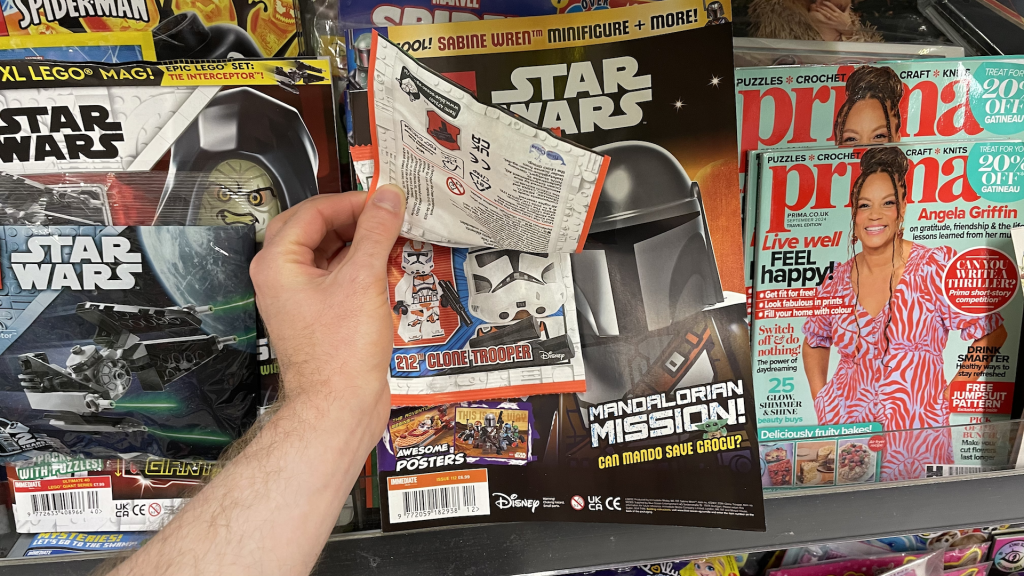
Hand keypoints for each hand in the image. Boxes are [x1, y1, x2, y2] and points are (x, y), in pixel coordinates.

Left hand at [250, 186, 405, 454]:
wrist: (339, 407)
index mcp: (278, 262)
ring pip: (328, 253)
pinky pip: (336, 278)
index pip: (313, 211)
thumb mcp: (364, 279)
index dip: (352, 202)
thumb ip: (377, 231)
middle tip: (389, 216)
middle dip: (354, 220)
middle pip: (317, 229)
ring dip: (360, 244)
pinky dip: (361, 269)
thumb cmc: (341, 352)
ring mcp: (298, 298)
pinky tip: (388, 270)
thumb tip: (389, 197)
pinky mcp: (317, 316)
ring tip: (394, 241)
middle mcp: (281, 277)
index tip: (386, 201)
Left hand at [809, 1, 853, 31]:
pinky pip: (826, 23)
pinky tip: (818, 19)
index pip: (832, 6)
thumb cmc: (847, 20)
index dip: (827, 4)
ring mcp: (833, 20)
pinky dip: (821, 21)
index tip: (824, 2)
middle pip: (828, 10)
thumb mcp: (847, 13)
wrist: (847, 27)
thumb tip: (849, 4)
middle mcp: (836, 15)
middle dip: (823, 7)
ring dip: (822, 12)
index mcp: (839, 12)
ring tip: (817, 9)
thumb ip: (847, 8)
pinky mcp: (831, 25)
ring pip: (826, 15)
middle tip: (818, 5)